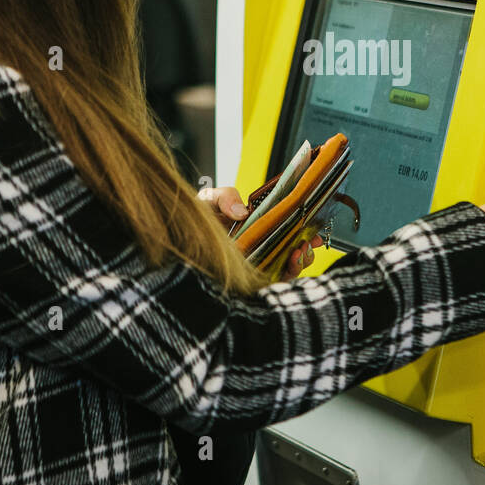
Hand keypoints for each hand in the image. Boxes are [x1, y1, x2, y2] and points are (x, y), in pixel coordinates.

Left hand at [197, 186, 322, 280]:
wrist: (171, 239)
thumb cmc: (191, 222)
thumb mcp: (209, 200)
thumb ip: (226, 197)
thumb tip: (243, 212)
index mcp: (254, 232)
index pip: (287, 234)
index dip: (305, 232)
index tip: (314, 229)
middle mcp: (258, 252)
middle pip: (292, 255)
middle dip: (307, 249)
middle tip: (309, 242)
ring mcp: (253, 270)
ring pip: (287, 271)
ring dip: (300, 261)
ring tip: (298, 251)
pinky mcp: (245, 285)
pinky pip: (272, 286)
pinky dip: (286, 275)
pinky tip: (287, 263)